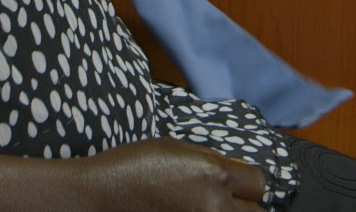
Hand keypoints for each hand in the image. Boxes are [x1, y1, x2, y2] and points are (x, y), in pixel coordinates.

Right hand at [71, 138, 266, 211]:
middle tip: (216, 201)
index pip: (258, 182)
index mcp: (214, 175)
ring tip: (200, 209)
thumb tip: (237, 173)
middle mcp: (214, 207)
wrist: (97, 199)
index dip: (245, 182)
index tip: (233, 184)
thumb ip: (212, 161)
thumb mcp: (176, 149)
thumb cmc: (132, 168)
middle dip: (239, 206)